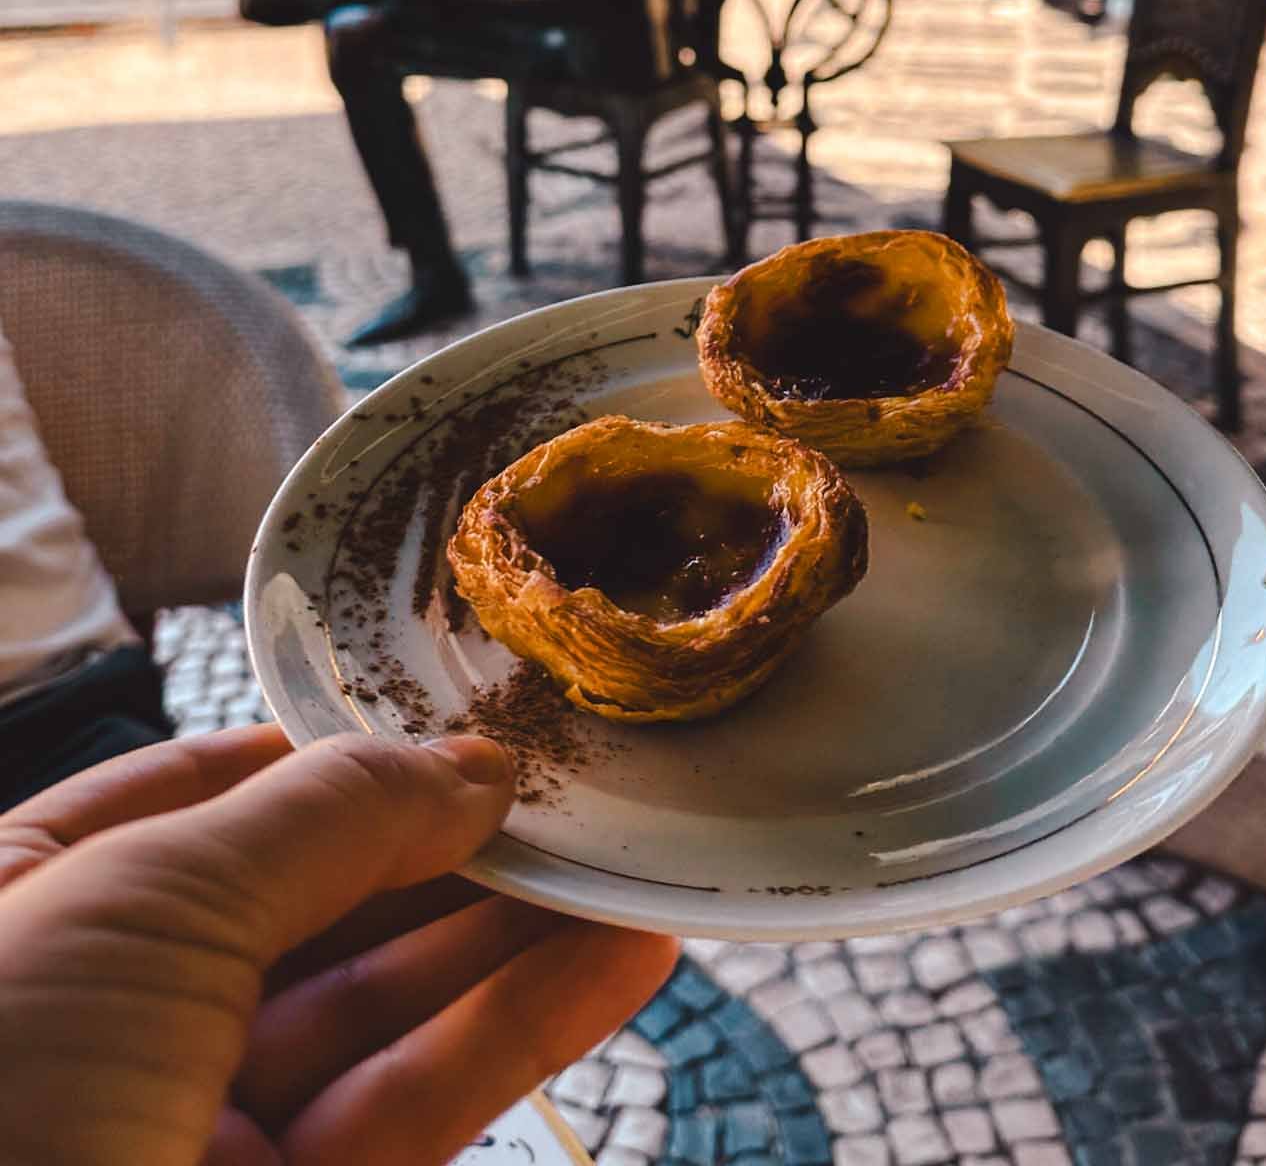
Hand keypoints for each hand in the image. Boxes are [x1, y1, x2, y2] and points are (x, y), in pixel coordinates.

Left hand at [0, 726, 676, 1165]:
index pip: (204, 795)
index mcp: (36, 903)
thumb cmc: (1, 1082)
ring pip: (380, 1005)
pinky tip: (613, 958)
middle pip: (314, 898)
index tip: (454, 722)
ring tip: (624, 862)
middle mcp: (116, 1010)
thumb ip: (327, 815)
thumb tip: (470, 765)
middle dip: (446, 841)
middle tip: (574, 789)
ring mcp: (195, 1122)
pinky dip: (521, 1027)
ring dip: (512, 931)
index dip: (333, 753)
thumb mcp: (154, 896)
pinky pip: (416, 1102)